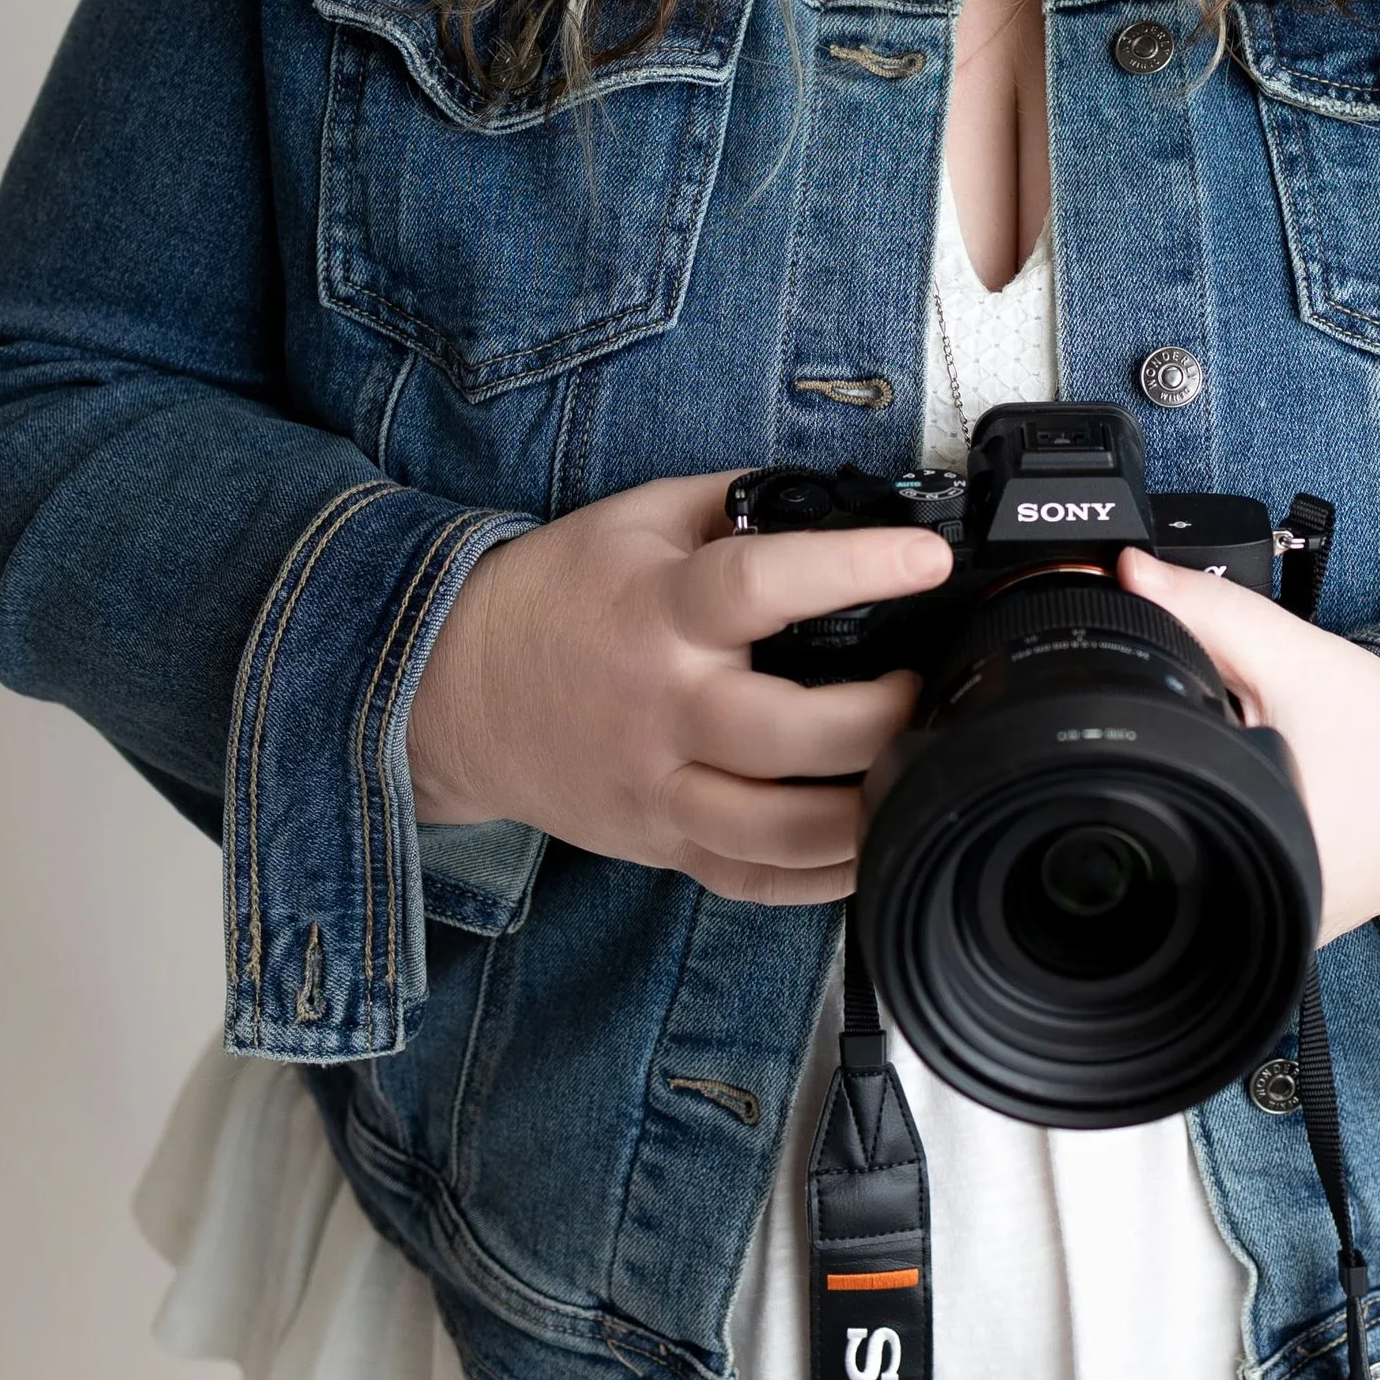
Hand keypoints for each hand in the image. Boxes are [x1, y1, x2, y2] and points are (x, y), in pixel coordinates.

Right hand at [407, 474, 951, 904]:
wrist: (453, 690)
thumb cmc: (557, 596)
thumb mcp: (638, 517)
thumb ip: (735, 502)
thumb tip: (839, 498)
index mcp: (661, 611)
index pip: (761, 586)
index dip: (853, 569)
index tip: (926, 559)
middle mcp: (664, 707)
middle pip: (785, 735)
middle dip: (878, 720)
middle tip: (923, 687)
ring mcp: (659, 788)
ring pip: (774, 832)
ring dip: (864, 814)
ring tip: (915, 771)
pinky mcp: (660, 843)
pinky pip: (752, 881)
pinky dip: (823, 879)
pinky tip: (874, 843)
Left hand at [1116, 549, 1379, 943]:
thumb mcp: (1296, 659)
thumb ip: (1207, 610)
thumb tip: (1128, 576)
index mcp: (1253, 860)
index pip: (1147, 794)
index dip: (1145, 735)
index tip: (1194, 703)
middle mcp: (1268, 913)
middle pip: (1168, 821)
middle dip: (1183, 763)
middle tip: (1257, 726)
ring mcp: (1289, 926)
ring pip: (1204, 844)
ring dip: (1213, 794)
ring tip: (1283, 756)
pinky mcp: (1305, 916)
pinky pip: (1243, 861)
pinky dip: (1248, 818)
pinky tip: (1291, 788)